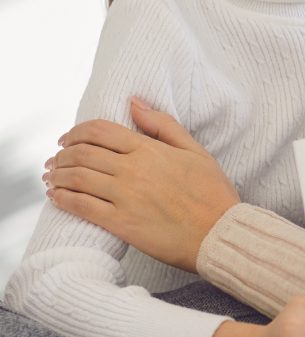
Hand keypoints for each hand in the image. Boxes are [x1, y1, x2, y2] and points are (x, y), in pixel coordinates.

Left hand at [44, 98, 238, 272]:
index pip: (100, 131)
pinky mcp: (121, 223)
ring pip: (77, 178)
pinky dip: (63, 199)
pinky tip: (57, 197)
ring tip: (53, 177)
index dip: (76, 131)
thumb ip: (164, 125)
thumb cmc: (212, 193)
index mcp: (150, 150)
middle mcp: (134, 170)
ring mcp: (125, 197)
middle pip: (82, 153)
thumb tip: (134, 103)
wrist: (219, 234)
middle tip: (56, 159)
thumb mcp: (196, 151)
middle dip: (62, 154)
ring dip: (58, 175)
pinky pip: (81, 207)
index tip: (67, 138)